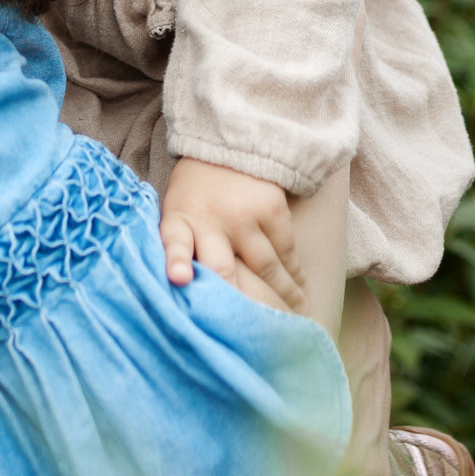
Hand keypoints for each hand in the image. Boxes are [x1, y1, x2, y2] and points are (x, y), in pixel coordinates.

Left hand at [160, 157, 305, 311]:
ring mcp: (244, 215)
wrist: (227, 144)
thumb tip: (188, 295)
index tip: (179, 279)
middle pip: (222, 267)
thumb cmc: (196, 192)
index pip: (174, 241)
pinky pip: (286, 251)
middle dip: (237, 300)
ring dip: (281, 296)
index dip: (176, 261)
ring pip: (265, 268)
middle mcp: (212, 219)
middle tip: (252, 331)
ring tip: (292, 318)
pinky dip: (295, 274)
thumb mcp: (177, 211)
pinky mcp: (272, 209)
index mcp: (180, 219)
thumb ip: (182, 246)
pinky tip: (300, 290)